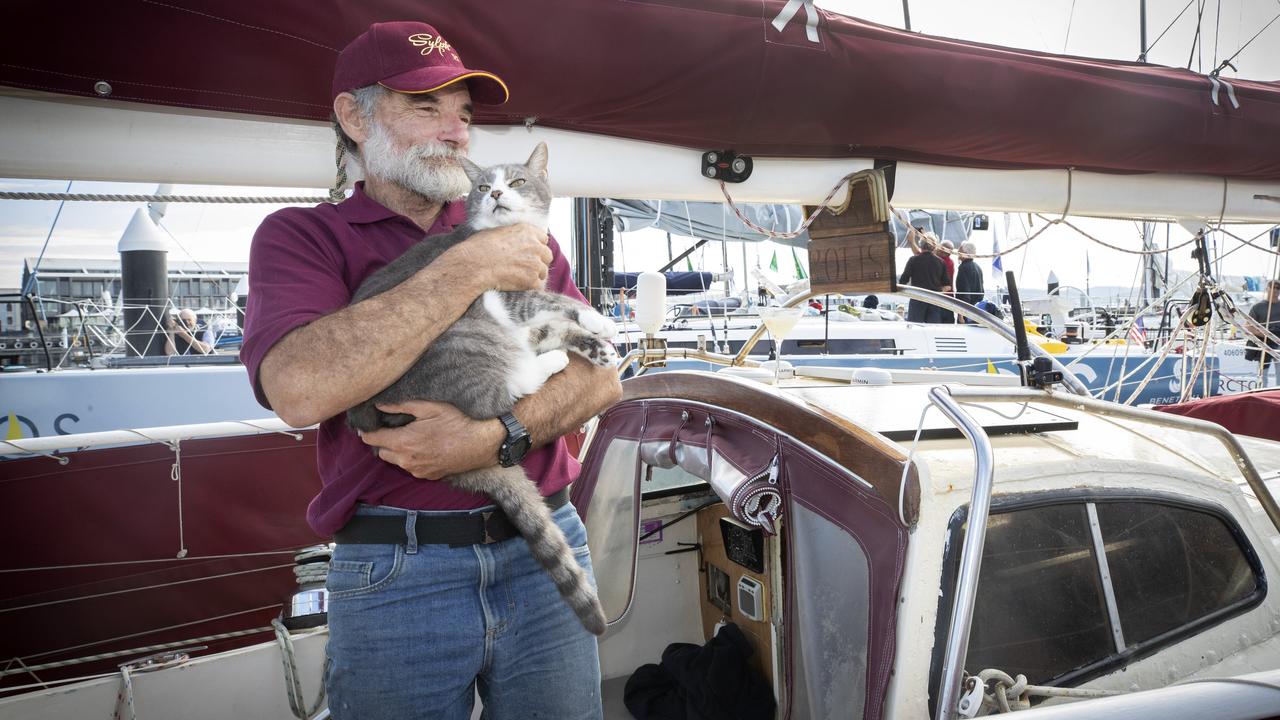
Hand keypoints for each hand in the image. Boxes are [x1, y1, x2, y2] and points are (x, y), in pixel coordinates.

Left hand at [358, 400, 504, 478]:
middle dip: (384, 440)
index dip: (368, 429)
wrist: (482, 443)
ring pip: (396, 461)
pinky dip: (412, 458)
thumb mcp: (429, 407)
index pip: (371, 439)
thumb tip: (379, 404)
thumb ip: (401, 406)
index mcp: (403, 442)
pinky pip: (412, 468)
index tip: (371, 422)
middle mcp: (406, 460)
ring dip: (398, 450)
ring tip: (412, 436)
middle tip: (395, 427)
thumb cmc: (457, 421)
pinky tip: (425, 447)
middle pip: (381, 452)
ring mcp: (417, 470)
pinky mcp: (429, 476)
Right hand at [454, 223, 550, 290]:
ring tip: (520, 278)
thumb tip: (514, 240)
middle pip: (547, 255)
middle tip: (527, 267)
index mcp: (527, 231)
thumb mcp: (497, 232)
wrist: (474, 266)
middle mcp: (535, 246)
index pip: (543, 239)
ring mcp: (535, 264)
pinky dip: (530, 287)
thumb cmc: (479, 248)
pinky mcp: (532, 280)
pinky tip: (520, 286)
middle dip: (539, 261)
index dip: (536, 246)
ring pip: (543, 271)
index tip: (530, 252)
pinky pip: (538, 285)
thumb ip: (513, 236)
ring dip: (535, 275)